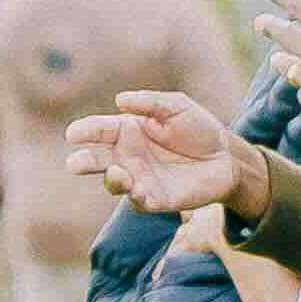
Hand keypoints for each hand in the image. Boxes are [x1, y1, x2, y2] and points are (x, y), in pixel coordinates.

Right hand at [71, 89, 260, 224]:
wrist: (226, 157)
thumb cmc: (198, 129)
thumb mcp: (178, 107)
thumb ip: (151, 102)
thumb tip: (120, 100)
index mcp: (126, 131)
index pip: (99, 130)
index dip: (85, 131)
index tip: (74, 134)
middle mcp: (126, 156)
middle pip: (96, 160)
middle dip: (83, 161)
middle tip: (75, 163)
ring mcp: (138, 179)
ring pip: (115, 183)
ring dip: (112, 180)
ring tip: (116, 172)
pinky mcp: (155, 199)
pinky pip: (139, 201)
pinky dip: (135, 197)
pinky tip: (138, 189)